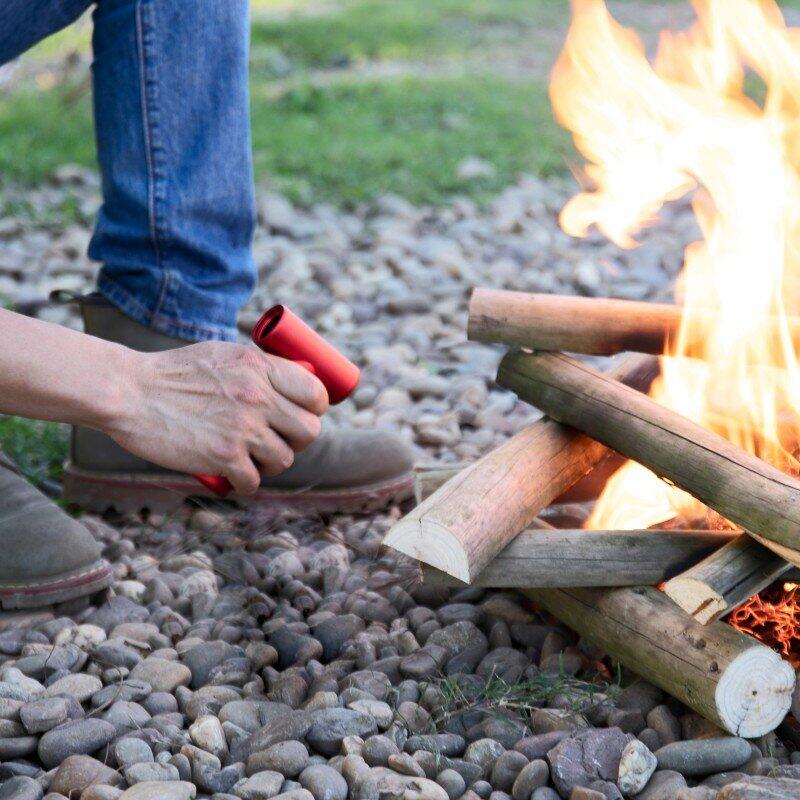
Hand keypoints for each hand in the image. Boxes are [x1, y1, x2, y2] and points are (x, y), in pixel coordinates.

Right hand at [105, 342, 327, 493]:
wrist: (129, 392)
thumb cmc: (173, 373)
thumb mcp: (224, 355)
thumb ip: (258, 370)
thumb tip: (291, 385)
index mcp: (261, 367)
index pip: (315, 392)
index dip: (315, 408)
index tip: (304, 414)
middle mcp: (258, 396)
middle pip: (309, 430)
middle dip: (298, 440)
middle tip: (279, 440)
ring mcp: (243, 428)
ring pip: (285, 459)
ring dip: (271, 464)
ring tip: (253, 459)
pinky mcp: (224, 456)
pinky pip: (255, 481)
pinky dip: (247, 484)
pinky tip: (237, 478)